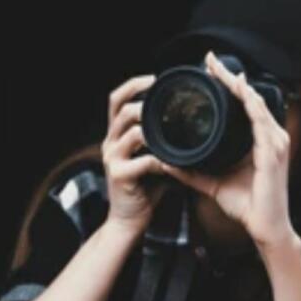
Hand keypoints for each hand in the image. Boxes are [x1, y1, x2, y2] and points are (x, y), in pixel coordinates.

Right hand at [102, 75, 168, 236]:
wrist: (127, 220)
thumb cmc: (144, 189)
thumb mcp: (150, 158)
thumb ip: (162, 141)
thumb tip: (190, 124)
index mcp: (116, 136)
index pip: (116, 100)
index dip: (133, 84)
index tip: (154, 79)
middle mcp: (110, 143)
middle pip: (121, 108)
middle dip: (144, 100)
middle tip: (166, 100)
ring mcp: (112, 158)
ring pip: (132, 131)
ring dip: (154, 129)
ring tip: (171, 131)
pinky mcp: (119, 175)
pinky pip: (143, 161)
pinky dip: (160, 160)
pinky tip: (172, 163)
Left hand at [162, 52, 296, 249]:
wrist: (264, 229)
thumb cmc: (246, 206)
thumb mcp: (212, 184)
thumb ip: (192, 171)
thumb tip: (167, 162)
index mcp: (261, 141)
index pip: (246, 106)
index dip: (230, 86)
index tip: (210, 71)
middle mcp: (272, 137)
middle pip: (251, 98)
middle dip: (230, 77)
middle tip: (209, 60)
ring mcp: (275, 143)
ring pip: (255, 103)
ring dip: (237, 84)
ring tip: (219, 69)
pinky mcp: (273, 152)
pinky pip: (260, 120)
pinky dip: (248, 103)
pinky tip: (237, 89)